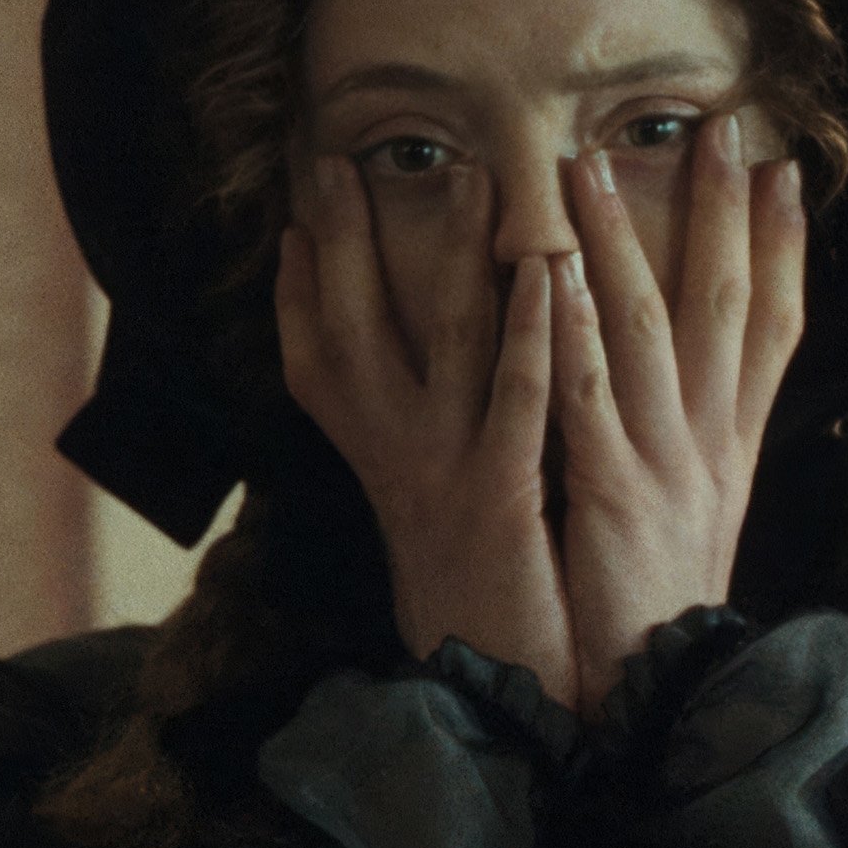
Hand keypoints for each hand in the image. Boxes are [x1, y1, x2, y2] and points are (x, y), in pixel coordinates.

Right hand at [279, 154, 579, 705]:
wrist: (498, 688)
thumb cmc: (468, 587)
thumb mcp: (419, 499)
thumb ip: (405, 426)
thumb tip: (399, 362)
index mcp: (371, 453)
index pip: (310, 349)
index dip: (298, 279)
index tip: (300, 208)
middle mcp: (392, 454)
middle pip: (352, 325)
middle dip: (349, 238)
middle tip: (343, 159)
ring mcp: (444, 471)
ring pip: (446, 341)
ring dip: (458, 253)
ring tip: (478, 175)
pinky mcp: (503, 496)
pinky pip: (517, 399)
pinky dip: (530, 334)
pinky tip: (549, 276)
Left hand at [551, 111, 807, 707]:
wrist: (660, 702)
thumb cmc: (656, 612)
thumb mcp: (687, 521)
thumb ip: (686, 453)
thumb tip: (691, 395)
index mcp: (730, 450)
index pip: (770, 329)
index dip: (784, 247)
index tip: (784, 170)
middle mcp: (710, 446)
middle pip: (724, 306)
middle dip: (724, 213)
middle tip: (720, 126)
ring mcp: (666, 466)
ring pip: (648, 328)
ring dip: (626, 240)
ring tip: (596, 161)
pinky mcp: (612, 494)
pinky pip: (589, 395)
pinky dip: (575, 329)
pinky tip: (557, 271)